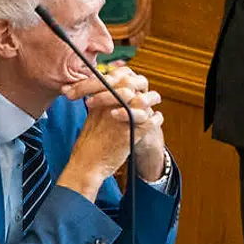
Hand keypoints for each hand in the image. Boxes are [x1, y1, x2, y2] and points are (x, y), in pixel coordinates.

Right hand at [58, 68, 165, 199]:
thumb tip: (115, 92)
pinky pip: (150, 121)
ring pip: (142, 100)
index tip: (132, 82)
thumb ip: (102, 103)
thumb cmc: (88, 144)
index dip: (126, 77)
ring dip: (151, 100)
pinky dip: (156, 119)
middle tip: (144, 90)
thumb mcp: (91, 118)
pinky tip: (157, 118)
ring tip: (155, 102)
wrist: (86, 165)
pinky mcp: (130, 134)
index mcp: (98, 101)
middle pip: (130, 84)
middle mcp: (109, 106)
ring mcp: (121, 119)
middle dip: (139, 85)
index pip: (115, 79)